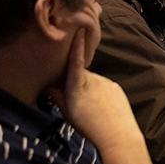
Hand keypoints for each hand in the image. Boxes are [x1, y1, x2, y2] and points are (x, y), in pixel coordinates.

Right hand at [44, 28, 138, 148]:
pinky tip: (101, 107)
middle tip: (75, 100)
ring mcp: (106, 82)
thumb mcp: (67, 113)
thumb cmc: (89, 127)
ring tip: (91, 108)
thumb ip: (56, 95)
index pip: (75, 61)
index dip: (76, 44)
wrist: (118, 135)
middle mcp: (93, 81)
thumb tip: (46, 84)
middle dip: (74, 81)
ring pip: (92, 81)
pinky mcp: (115, 87)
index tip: (79, 28)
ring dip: (88, 89)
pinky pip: (103, 86)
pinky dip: (100, 93)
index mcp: (78, 87)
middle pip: (79, 74)